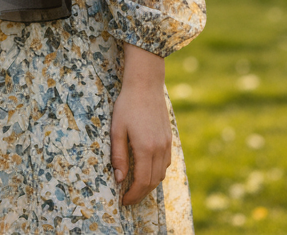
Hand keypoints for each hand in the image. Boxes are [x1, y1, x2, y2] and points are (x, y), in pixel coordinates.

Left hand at [110, 44, 171, 205]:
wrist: (146, 85)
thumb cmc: (127, 105)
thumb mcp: (117, 129)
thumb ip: (118, 155)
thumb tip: (119, 179)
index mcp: (146, 148)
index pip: (142, 181)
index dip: (133, 195)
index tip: (123, 201)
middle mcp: (160, 150)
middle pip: (153, 181)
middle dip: (141, 193)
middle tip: (128, 198)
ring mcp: (167, 144)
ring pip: (161, 174)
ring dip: (150, 184)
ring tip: (136, 187)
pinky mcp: (169, 138)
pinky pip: (166, 163)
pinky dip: (157, 172)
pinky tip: (147, 170)